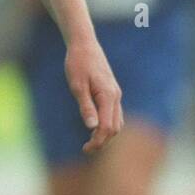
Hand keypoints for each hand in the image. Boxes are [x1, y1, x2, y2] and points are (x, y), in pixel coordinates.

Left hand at [64, 35, 123, 154]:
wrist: (84, 45)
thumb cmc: (77, 63)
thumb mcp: (77, 86)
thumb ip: (86, 106)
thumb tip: (92, 127)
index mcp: (108, 96)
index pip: (106, 126)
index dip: (97, 141)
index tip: (85, 149)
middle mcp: (116, 96)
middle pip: (115, 127)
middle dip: (102, 141)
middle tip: (86, 149)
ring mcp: (115, 94)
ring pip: (117, 122)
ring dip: (106, 134)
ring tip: (90, 142)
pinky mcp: (112, 92)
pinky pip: (114, 114)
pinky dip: (107, 125)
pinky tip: (95, 128)